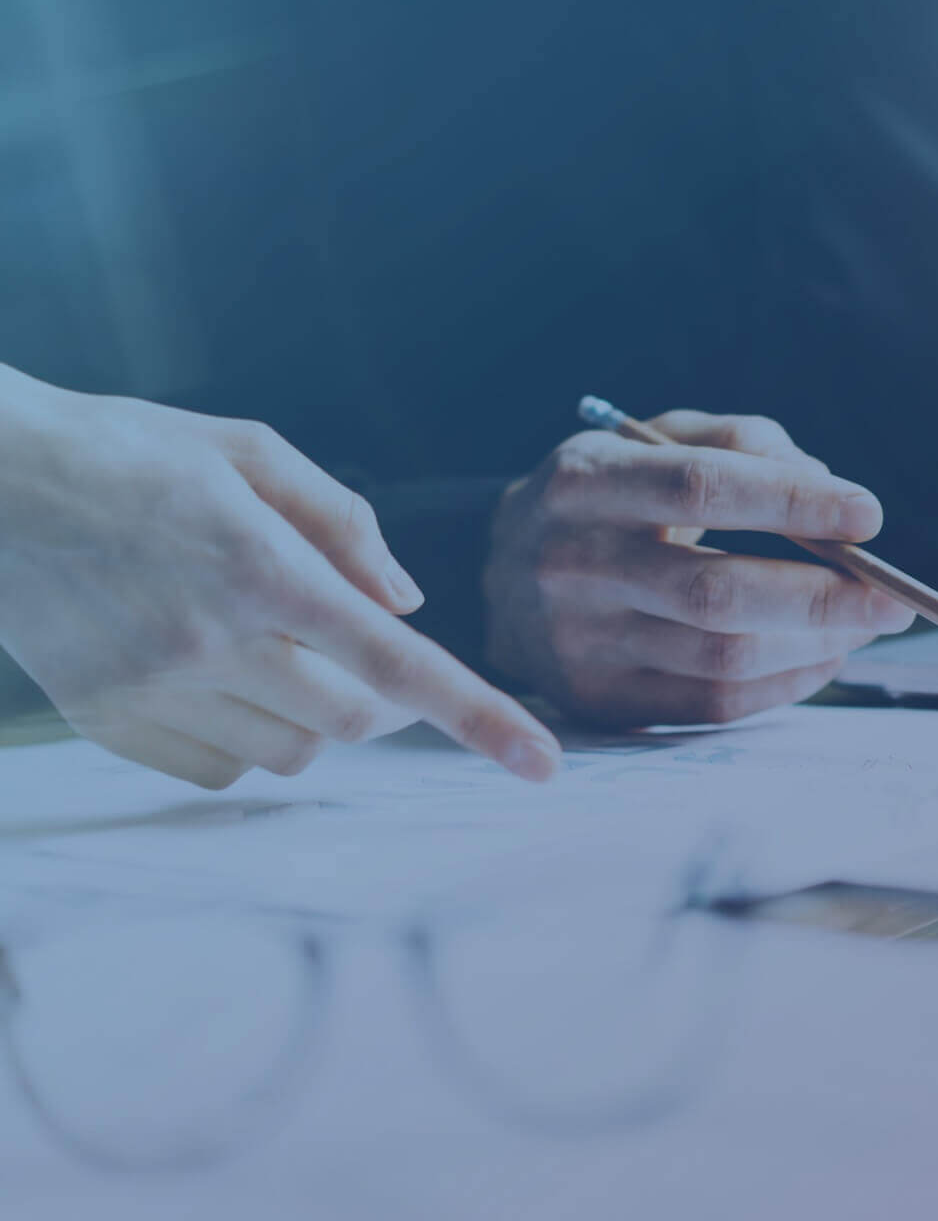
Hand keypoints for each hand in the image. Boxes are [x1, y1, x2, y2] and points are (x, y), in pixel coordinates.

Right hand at [0, 368, 559, 785]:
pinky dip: (249, 738)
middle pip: (355, 720)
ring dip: (316, 715)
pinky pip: (223, 770)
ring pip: (292, 753)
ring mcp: (155, 691)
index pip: (396, 661)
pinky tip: (218, 680)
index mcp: (259, 563)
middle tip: (359, 649)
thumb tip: (408, 601)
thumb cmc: (128, 451)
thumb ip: (342, 522)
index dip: (481, 717)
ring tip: (269, 649)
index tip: (544, 763)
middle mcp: (211, 640)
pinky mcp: (111, 722)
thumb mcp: (245, 450)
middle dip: (383, 699)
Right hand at [483, 411, 913, 726]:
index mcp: (582, 482)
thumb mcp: (645, 441)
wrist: (496, 574)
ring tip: (860, 625)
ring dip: (815, 645)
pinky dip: (783, 687)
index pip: (700, 487)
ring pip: (722, 656)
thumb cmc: (596, 500)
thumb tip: (824, 485)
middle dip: (824, 596)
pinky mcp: (594, 698)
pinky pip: (710, 706)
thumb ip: (736, 440)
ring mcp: (577, 641)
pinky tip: (816, 659)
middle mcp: (570, 563)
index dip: (792, 502)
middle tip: (888, 598)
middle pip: (716, 590)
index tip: (867, 514)